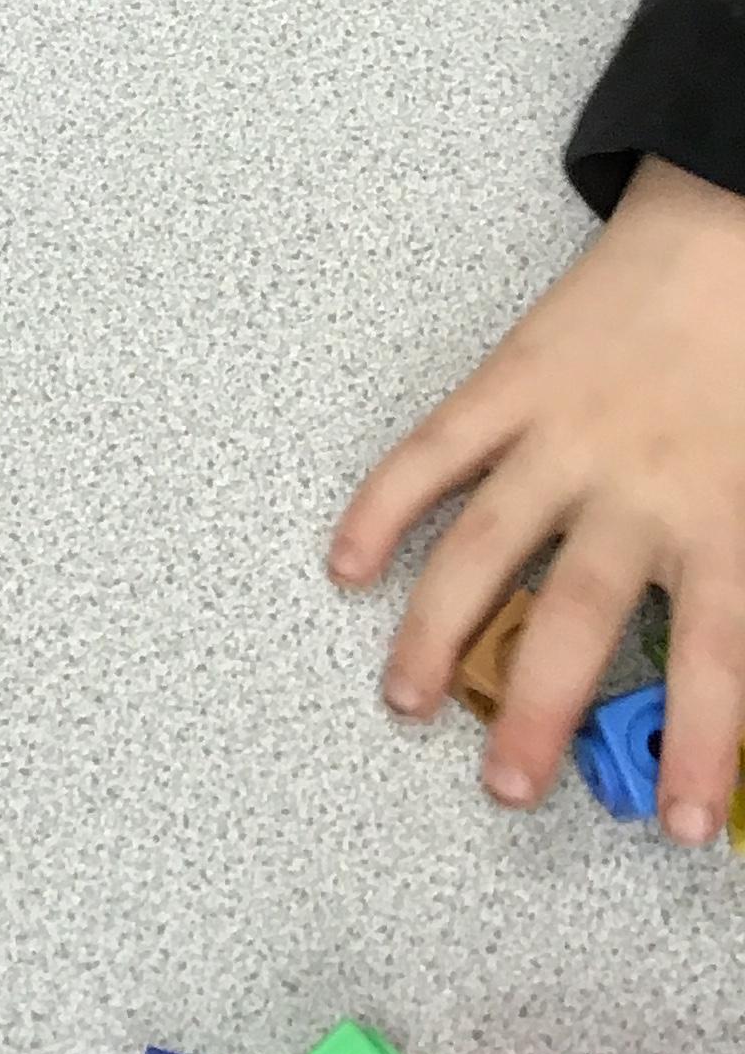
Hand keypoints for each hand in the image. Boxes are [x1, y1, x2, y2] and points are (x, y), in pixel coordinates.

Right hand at [329, 156, 744, 840]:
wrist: (735, 226)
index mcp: (725, 516)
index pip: (715, 662)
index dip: (700, 752)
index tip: (677, 827)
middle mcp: (636, 488)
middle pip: (574, 620)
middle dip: (533, 712)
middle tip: (506, 787)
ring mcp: (561, 435)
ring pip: (483, 550)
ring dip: (436, 630)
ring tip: (402, 699)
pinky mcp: (509, 382)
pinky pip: (432, 454)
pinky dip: (382, 507)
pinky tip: (348, 564)